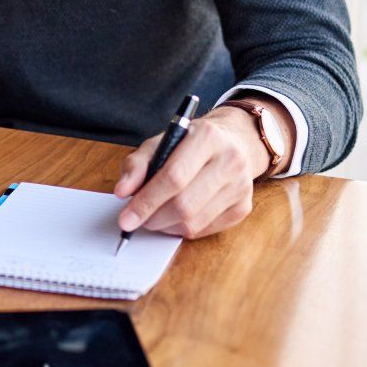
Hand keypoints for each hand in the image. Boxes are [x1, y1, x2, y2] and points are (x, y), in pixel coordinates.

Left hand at [110, 105, 268, 240]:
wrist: (233, 141)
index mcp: (207, 136)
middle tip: (138, 220)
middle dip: (153, 218)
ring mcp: (240, 186)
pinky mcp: (244, 206)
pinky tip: (176, 217)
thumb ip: (137, 165)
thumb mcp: (160, 143)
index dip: (146, 201)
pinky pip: (205, 230)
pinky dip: (183, 229)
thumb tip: (123, 192)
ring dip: (166, 226)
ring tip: (156, 216)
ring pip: (194, 222)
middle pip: (184, 204)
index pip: (174, 177)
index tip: (126, 218)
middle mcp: (230, 160)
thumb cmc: (190, 143)